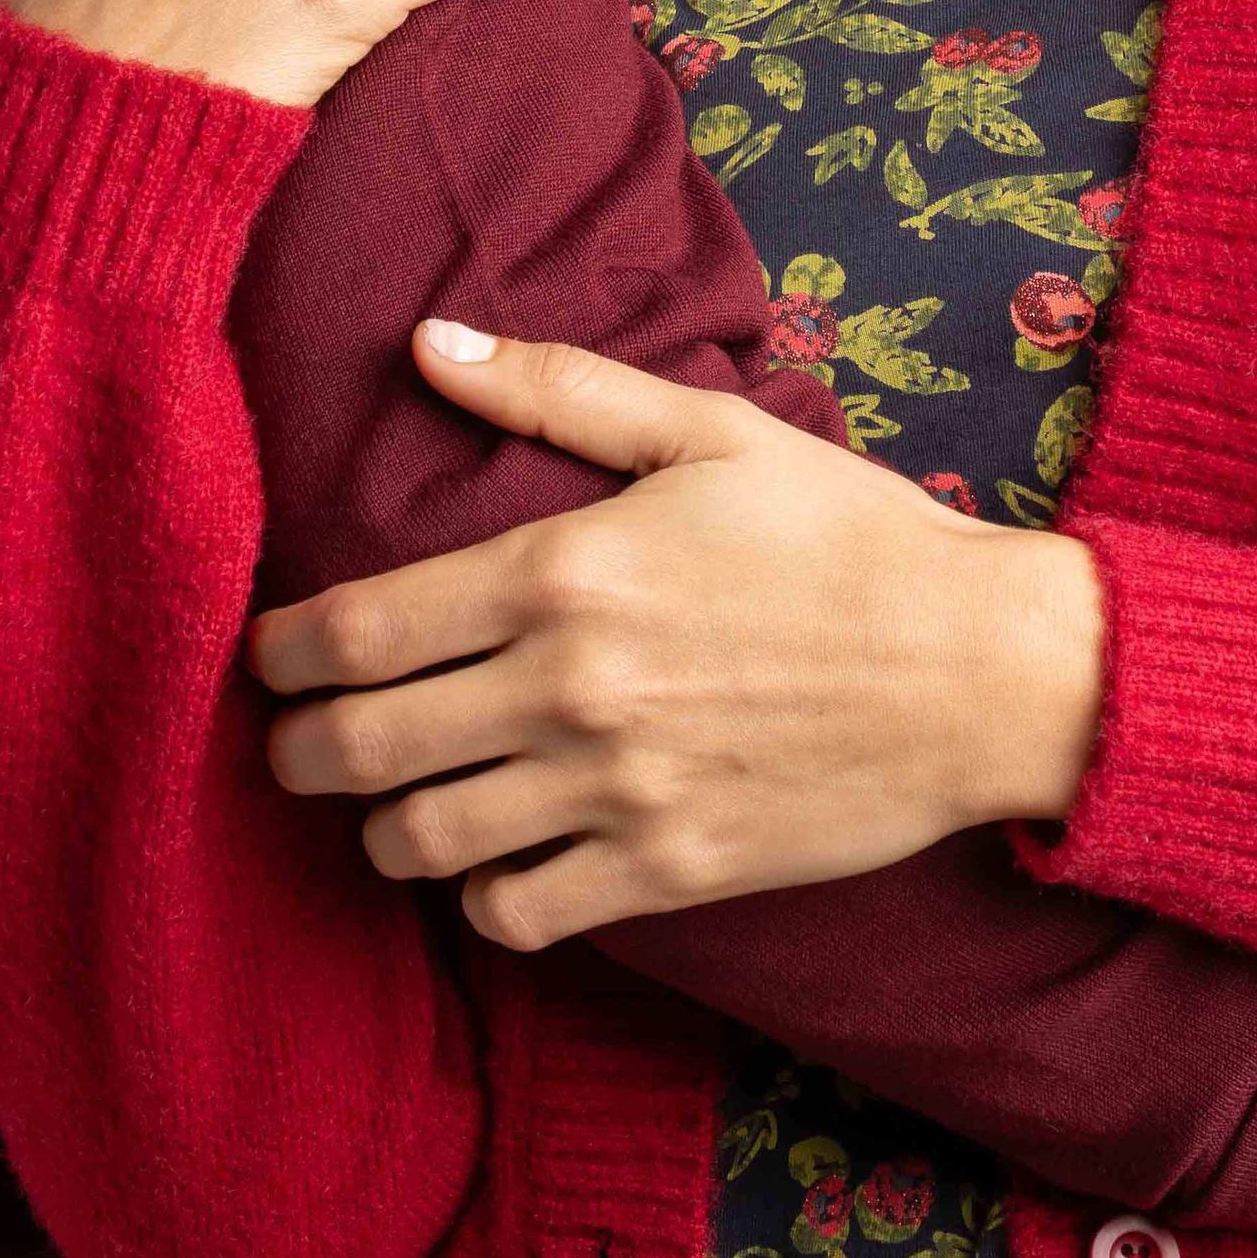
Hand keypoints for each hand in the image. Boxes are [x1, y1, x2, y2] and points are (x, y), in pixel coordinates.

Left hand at [255, 323, 1106, 947]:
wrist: (983, 670)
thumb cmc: (849, 538)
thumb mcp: (709, 433)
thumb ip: (556, 389)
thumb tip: (425, 344)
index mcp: (563, 571)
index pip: (358, 630)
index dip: (285, 655)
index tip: (274, 659)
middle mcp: (568, 690)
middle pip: (361, 747)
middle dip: (299, 752)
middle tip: (296, 745)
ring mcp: (615, 791)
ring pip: (422, 842)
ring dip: (384, 827)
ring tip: (392, 805)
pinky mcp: (666, 870)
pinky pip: (518, 913)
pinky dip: (483, 897)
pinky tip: (495, 862)